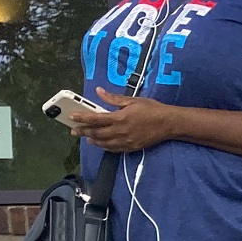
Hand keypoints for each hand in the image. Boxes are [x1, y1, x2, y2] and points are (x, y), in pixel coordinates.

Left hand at [65, 88, 179, 151]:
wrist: (169, 124)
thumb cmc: (152, 109)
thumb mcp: (133, 100)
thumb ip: (113, 98)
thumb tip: (99, 91)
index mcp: (119, 117)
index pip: (95, 119)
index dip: (82, 118)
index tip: (72, 117)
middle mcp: (120, 131)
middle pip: (96, 133)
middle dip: (83, 132)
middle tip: (74, 131)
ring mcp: (126, 141)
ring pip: (104, 143)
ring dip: (93, 140)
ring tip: (86, 138)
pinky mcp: (131, 147)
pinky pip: (114, 149)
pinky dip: (105, 147)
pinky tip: (100, 144)